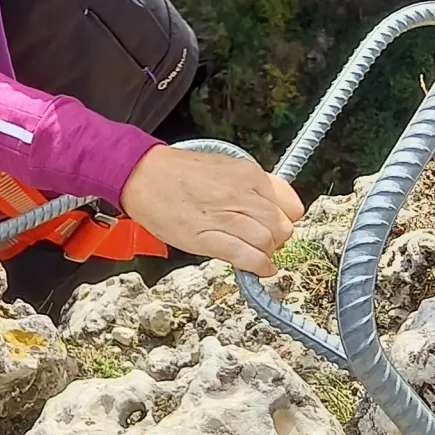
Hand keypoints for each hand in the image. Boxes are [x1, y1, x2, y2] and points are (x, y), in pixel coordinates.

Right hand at [121, 145, 303, 272]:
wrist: (144, 176)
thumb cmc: (179, 172)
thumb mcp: (225, 166)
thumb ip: (252, 184)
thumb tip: (274, 205)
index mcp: (248, 175)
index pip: (291, 205)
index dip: (287, 218)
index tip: (279, 223)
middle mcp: (241, 196)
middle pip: (282, 227)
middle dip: (278, 239)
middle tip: (267, 241)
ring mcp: (224, 218)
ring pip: (267, 243)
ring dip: (267, 253)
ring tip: (258, 254)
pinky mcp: (207, 239)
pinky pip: (246, 257)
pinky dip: (259, 267)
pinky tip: (259, 269)